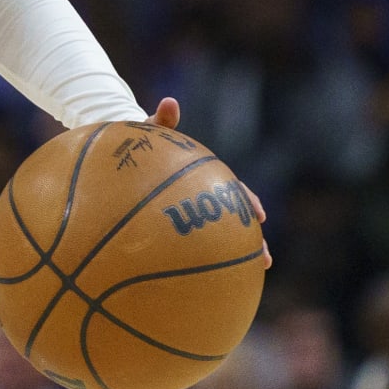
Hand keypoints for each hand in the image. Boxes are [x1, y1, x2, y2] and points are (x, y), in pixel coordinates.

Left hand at [145, 96, 272, 269]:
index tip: (258, 214)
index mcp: (204, 177)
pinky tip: (204, 286)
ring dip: (238, 255)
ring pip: (221, 238)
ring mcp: (193, 215)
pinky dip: (202, 263)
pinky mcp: (177, 228)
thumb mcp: (149, 131)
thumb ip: (161, 120)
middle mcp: (205, 198)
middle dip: (252, 239)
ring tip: (252, 276)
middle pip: (235, 220)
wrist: (124, 159)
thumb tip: (169, 102)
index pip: (232, 189)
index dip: (247, 200)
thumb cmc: (141, 145)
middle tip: (264, 258)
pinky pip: (193, 248)